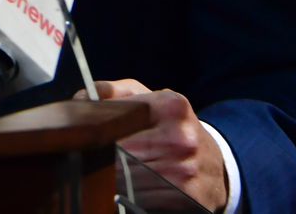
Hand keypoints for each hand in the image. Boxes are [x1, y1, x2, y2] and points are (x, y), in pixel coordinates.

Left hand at [80, 79, 227, 210]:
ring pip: (128, 181)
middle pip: (119, 154)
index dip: (95, 133)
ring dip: (114, 183)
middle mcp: (181, 137)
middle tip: (90, 162)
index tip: (82, 140)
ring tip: (110, 178)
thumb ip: (112, 92)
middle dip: (101, 160)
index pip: (117, 120)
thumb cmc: (171, 128)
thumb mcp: (149, 99)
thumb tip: (79, 100)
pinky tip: (130, 192)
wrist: (215, 165)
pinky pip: (144, 202)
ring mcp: (187, 170)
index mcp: (170, 106)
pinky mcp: (189, 199)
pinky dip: (131, 199)